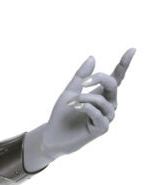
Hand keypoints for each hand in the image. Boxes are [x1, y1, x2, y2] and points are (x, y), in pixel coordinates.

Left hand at [24, 48, 134, 169]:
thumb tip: (93, 57)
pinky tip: (78, 108)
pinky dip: (89, 109)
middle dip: (100, 79)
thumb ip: (81, 75)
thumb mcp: (70, 90)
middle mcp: (108, 104)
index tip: (132, 49)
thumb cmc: (62, 114)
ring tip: (72, 103)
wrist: (53, 135)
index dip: (124, 64)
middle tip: (83, 82)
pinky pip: (101, 116)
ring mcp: (106, 117)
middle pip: (113, 84)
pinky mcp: (102, 129)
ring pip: (104, 101)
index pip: (117, 77)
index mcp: (102, 93)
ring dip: (87, 99)